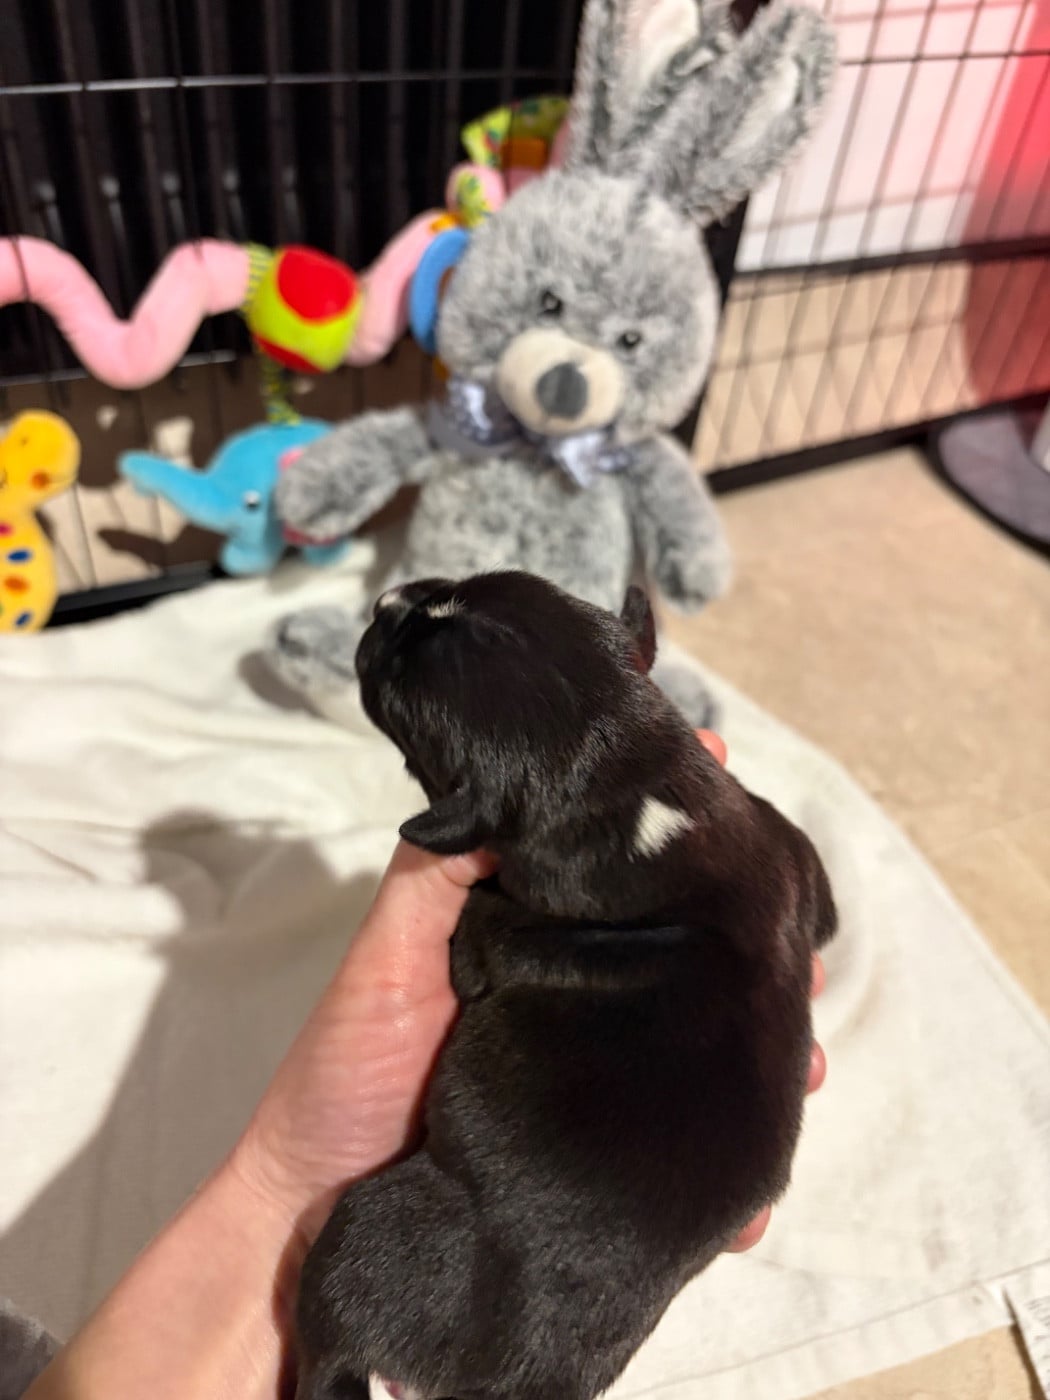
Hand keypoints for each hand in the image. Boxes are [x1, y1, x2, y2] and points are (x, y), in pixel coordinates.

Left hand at [236, 728, 826, 1259]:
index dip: (683, 845)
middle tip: (802, 963)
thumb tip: (511, 782)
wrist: (316, 1211)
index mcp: (534, 940)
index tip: (741, 818)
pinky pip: (669, 1153)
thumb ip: (443, 871)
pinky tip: (752, 1198)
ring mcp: (586, 1080)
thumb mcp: (393, 951)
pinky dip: (721, 1172)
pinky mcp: (589, 1158)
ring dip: (756, 1057)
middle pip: (683, 966)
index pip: (625, 880)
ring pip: (693, 1052)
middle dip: (750, 959)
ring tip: (802, 1066)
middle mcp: (574, 1001)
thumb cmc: (347, 1072)